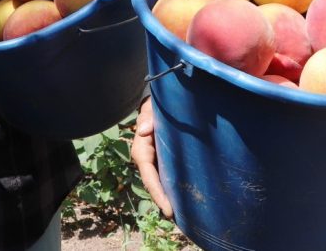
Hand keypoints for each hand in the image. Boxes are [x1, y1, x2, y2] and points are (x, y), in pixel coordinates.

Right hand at [131, 97, 172, 217]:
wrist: (155, 107)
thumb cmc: (152, 109)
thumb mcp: (148, 110)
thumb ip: (147, 118)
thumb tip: (145, 130)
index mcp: (141, 152)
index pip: (149, 177)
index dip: (158, 194)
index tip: (168, 210)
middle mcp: (146, 161)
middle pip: (155, 186)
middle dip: (164, 202)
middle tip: (177, 218)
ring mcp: (154, 162)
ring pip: (160, 184)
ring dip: (168, 197)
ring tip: (182, 215)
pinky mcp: (162, 161)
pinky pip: (166, 177)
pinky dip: (172, 188)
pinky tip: (184, 198)